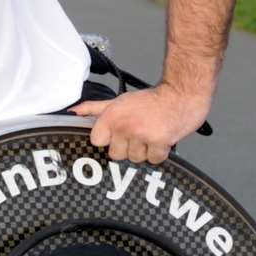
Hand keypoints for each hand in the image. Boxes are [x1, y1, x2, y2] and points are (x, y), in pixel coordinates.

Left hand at [72, 85, 210, 164]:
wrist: (181, 95)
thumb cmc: (151, 100)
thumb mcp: (119, 101)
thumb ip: (94, 109)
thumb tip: (74, 112)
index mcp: (111, 116)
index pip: (97, 141)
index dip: (108, 139)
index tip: (117, 134)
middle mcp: (124, 126)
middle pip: (115, 154)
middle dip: (126, 147)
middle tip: (138, 133)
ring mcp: (141, 135)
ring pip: (134, 159)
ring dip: (144, 151)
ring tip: (150, 135)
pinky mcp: (159, 142)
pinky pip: (153, 160)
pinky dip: (158, 154)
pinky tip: (160, 140)